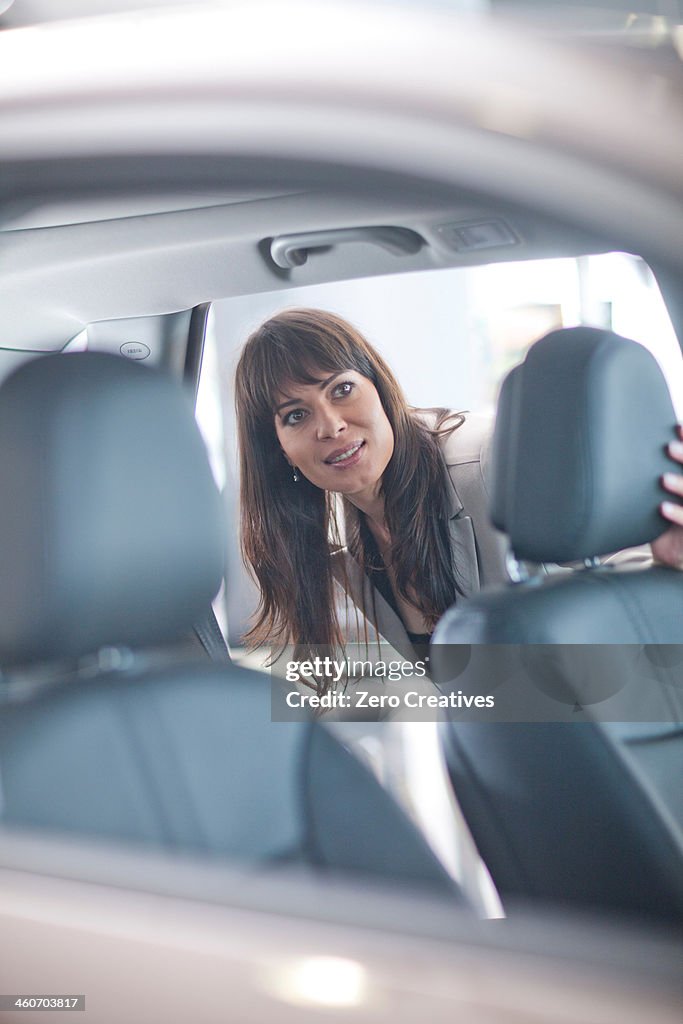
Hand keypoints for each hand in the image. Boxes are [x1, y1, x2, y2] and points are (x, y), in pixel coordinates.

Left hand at [651, 425, 682, 568]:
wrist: (677, 555)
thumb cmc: (669, 519)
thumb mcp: (664, 494)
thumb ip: (655, 473)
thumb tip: (631, 443)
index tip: (677, 428)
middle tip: (668, 447)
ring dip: (680, 484)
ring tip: (663, 479)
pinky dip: (677, 513)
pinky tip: (662, 508)